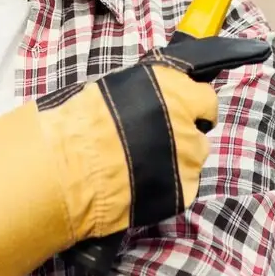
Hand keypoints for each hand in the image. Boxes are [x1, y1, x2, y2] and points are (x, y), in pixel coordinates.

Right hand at [0, 35, 270, 275]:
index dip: (194, 102)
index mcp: (172, 85)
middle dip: (187, 128)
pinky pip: (185, 185)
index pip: (206, 92)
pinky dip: (170, 184)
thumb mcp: (113, 89)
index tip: (190, 105)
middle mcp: (187, 117)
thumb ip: (146, 90)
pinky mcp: (182, 190)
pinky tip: (142, 182)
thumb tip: (161, 85)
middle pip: (204, 123)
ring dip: (178, 157)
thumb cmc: (78, 124)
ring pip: (196, 156)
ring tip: (142, 162)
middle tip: (157, 136)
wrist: (68, 168)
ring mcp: (188, 156)